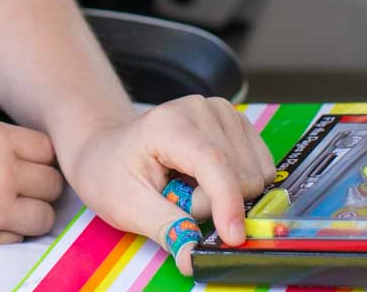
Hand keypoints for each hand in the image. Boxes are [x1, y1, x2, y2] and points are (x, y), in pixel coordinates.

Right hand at [0, 115, 63, 253]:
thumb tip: (3, 151)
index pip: (47, 149)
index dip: (39, 158)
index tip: (25, 164)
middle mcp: (0, 170)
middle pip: (52, 184)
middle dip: (41, 188)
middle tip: (20, 191)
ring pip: (42, 218)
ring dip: (30, 215)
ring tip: (5, 212)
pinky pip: (15, 241)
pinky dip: (7, 236)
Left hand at [58, 97, 275, 276]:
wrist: (107, 149)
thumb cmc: (112, 173)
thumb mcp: (128, 206)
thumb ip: (167, 230)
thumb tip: (195, 258)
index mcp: (168, 124)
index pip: (213, 162)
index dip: (228, 202)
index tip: (233, 239)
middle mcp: (199, 108)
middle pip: (238, 171)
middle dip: (216, 203)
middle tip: (180, 201)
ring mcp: (219, 111)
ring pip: (254, 171)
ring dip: (229, 194)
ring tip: (190, 189)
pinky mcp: (233, 121)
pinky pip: (260, 165)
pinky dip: (240, 184)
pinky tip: (207, 180)